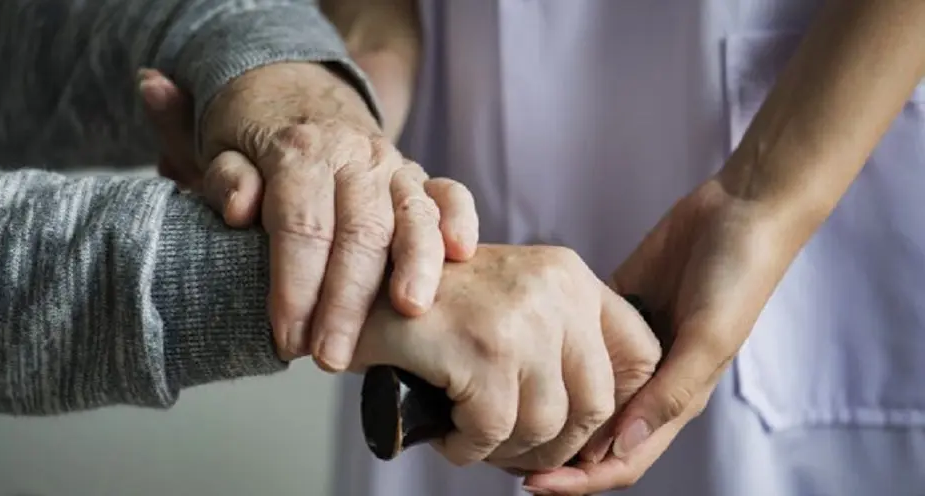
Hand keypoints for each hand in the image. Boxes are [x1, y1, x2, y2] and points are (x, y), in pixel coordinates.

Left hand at [137, 65, 478, 368]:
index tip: (287, 337)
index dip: (295, 287)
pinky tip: (461, 253)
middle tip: (332, 357)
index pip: (302, 226)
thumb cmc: (254, 135)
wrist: (294, 89)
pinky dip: (459, 220)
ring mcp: (392, 165)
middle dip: (348, 300)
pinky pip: (450, 193)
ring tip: (410, 311)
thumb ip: (227, 179)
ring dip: (415, 265)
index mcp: (300, 152)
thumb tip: (242, 209)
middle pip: (360, 231)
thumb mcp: (221, 147)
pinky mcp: (418, 176)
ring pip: (411, 215)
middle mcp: (353, 156)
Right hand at [350, 244, 660, 471]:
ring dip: (505, 451)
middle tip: (514, 452)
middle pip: (596, 404)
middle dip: (555, 446)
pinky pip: (492, 432)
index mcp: (570, 276)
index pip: (640, 355)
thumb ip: (563, 343)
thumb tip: (606, 426)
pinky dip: (467, 449)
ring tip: (472, 439)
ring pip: (544, 426)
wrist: (354, 288)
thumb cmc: (432, 308)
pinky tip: (448, 435)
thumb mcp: (513, 305)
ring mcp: (520, 318)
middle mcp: (556, 289)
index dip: (618, 408)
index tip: (579, 432)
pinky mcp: (481, 349)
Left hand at [524, 179, 800, 493]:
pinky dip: (551, 358)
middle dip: (553, 455)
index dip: (579, 481)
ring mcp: (628, 348)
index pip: (622, 460)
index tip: (530, 485)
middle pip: (594, 437)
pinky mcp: (613, 312)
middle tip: (502, 454)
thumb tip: (621, 444)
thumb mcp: (709, 337)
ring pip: (580, 395)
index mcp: (676, 399)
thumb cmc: (737, 276)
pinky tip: (519, 357)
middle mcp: (649, 382)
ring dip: (549, 409)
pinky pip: (576, 345)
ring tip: (502, 411)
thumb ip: (670, 391)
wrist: (739, 210)